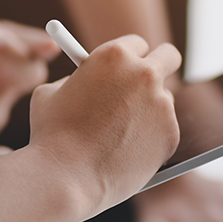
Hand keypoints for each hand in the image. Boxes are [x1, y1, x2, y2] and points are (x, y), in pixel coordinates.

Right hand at [29, 34, 181, 215]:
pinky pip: (165, 129)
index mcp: (114, 56)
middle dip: (161, 65)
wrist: (67, 178)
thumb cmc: (51, 136)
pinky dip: (152, 138)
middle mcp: (144, 74)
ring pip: (165, 99)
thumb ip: (76, 78)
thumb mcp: (51, 92)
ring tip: (120, 134)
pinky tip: (127, 151)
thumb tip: (90, 78)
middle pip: (169, 56)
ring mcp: (162, 104)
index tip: (128, 67)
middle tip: (151, 81)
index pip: (136, 44)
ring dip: (150, 110)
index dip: (130, 57)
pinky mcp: (171, 133)